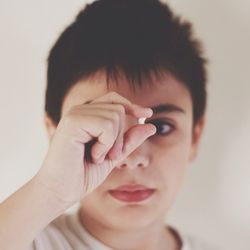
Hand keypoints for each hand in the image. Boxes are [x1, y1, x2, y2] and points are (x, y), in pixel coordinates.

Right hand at [35, 92, 155, 207]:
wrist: (61, 191)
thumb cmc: (84, 173)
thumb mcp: (114, 155)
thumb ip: (130, 139)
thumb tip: (151, 125)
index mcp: (88, 115)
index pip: (114, 99)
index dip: (132, 105)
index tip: (147, 114)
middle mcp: (81, 110)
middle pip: (119, 108)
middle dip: (121, 136)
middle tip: (110, 156)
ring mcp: (75, 114)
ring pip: (115, 115)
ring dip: (113, 142)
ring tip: (98, 157)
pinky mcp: (73, 121)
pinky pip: (106, 125)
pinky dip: (106, 144)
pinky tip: (92, 155)